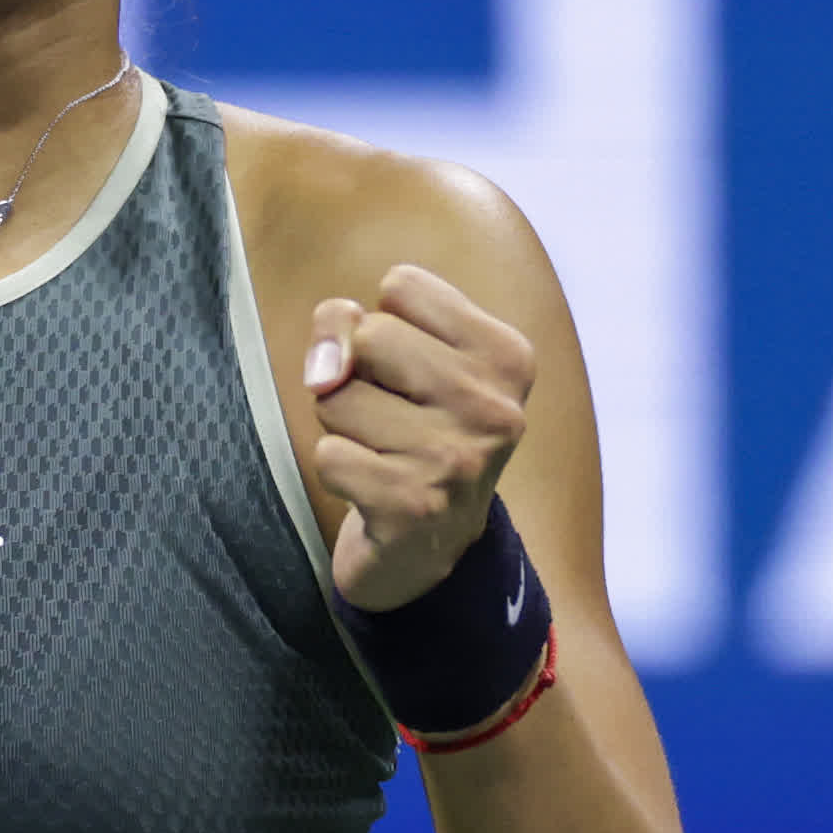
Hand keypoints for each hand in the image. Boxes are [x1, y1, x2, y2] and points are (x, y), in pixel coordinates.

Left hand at [302, 262, 535, 611]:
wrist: (434, 545)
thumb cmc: (410, 429)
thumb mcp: (397, 357)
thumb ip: (349, 323)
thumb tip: (325, 368)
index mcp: (506, 355)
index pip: (401, 286)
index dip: (382, 326)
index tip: (410, 372)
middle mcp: (495, 407)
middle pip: (369, 335)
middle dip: (358, 374)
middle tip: (392, 417)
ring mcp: (457, 460)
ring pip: (337, 395)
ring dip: (342, 426)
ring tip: (382, 452)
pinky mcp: (413, 506)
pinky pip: (328, 455)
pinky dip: (336, 470)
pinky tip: (372, 488)